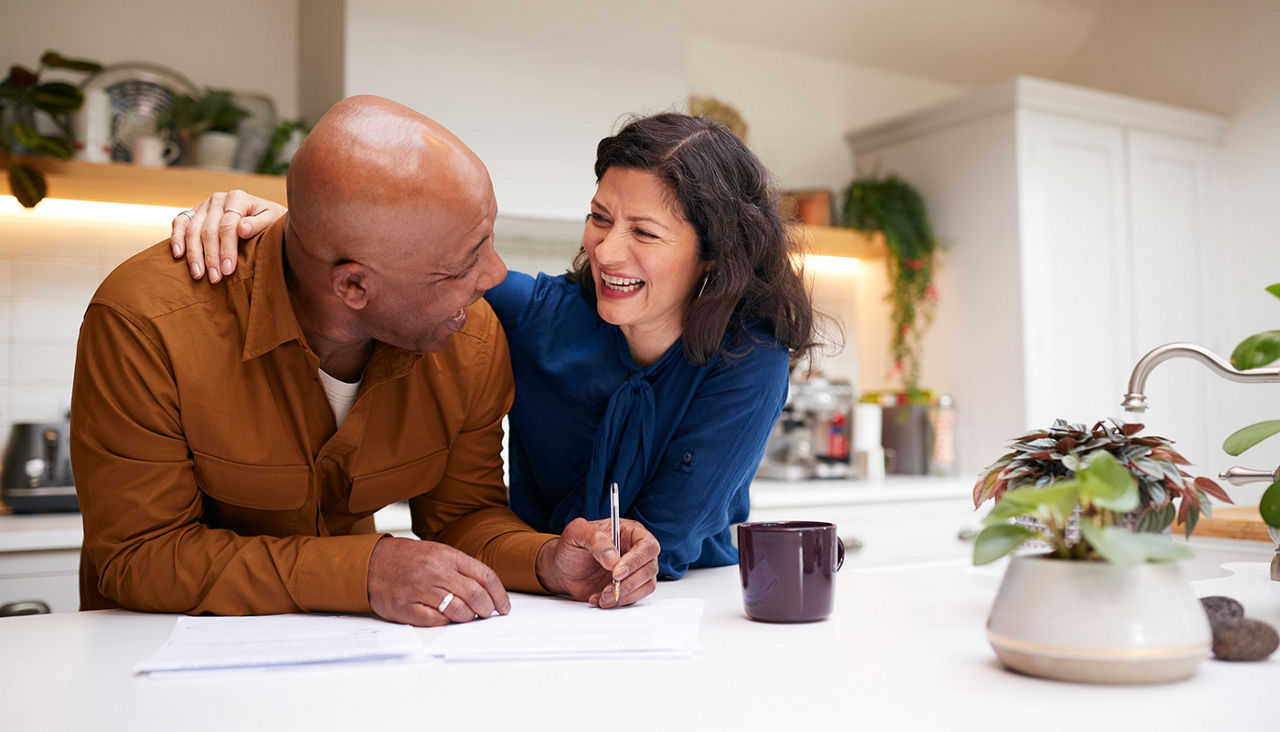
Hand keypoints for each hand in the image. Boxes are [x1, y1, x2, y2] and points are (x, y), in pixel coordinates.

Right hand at [170, 190, 286, 282]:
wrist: (264, 215)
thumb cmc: (271, 221)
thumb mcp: (274, 220)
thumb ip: (259, 223)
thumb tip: (242, 229)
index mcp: (238, 198)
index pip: (228, 226)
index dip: (227, 250)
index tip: (229, 270)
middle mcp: (218, 199)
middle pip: (208, 230)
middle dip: (211, 257)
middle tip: (215, 278)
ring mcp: (204, 205)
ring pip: (192, 230)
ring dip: (194, 254)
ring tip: (198, 275)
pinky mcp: (194, 212)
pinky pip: (180, 223)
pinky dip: (176, 238)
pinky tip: (178, 255)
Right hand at [367, 536, 510, 626]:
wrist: (370, 563)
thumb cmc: (406, 559)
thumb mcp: (437, 552)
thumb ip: (460, 568)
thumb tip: (487, 590)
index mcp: (447, 555)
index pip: (485, 576)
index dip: (499, 594)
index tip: (503, 606)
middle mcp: (436, 571)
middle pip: (476, 595)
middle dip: (487, 609)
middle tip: (487, 614)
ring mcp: (421, 590)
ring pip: (459, 611)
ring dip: (467, 617)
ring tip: (466, 616)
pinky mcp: (407, 607)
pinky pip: (437, 621)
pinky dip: (445, 622)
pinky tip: (444, 618)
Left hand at [535, 517, 659, 608]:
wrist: (562, 569)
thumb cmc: (571, 547)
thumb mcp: (576, 532)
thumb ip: (595, 538)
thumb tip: (613, 558)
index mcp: (629, 532)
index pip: (646, 545)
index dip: (635, 560)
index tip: (616, 573)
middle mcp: (636, 550)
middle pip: (650, 567)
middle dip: (629, 582)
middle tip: (607, 588)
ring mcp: (635, 570)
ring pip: (646, 585)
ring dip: (625, 594)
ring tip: (602, 596)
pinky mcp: (630, 587)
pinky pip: (635, 597)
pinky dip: (618, 602)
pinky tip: (600, 598)